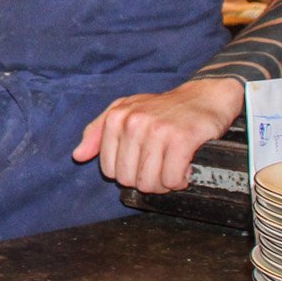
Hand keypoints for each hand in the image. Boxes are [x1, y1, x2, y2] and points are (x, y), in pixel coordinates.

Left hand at [72, 77, 243, 193]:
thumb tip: (78, 155)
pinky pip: (172, 179)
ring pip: (150, 182)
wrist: (204, 96)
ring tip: (172, 168)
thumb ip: (97, 132)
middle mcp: (134, 122)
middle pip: (129, 179)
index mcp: (116, 117)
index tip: (142, 163)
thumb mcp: (124, 111)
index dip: (127, 173)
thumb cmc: (163, 109)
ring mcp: (158, 130)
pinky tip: (185, 168)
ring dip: (164, 183)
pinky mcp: (182, 139)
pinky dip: (180, 181)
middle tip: (160, 167)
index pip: (109, 170)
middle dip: (146, 180)